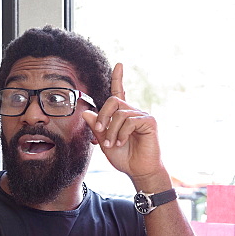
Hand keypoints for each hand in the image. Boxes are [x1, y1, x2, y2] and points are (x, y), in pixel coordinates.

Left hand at [80, 63, 164, 181]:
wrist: (139, 171)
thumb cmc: (124, 157)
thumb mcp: (104, 142)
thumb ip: (96, 127)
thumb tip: (85, 112)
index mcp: (122, 115)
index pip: (119, 92)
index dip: (118, 78)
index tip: (118, 65)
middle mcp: (133, 111)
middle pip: (113, 101)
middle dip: (103, 116)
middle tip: (100, 131)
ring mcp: (142, 115)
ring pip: (119, 114)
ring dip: (111, 131)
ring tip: (112, 144)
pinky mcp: (149, 122)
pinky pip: (129, 121)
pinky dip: (122, 133)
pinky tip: (122, 143)